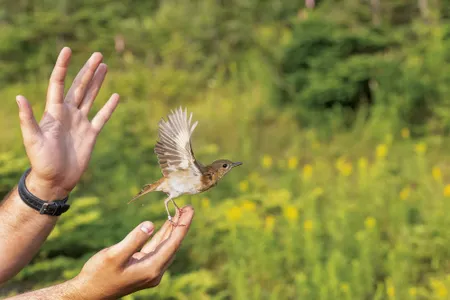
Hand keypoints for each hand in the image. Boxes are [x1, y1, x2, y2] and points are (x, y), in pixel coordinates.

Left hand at [16, 47, 119, 199]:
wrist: (56, 180)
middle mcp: (68, 114)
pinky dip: (109, 107)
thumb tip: (19, 97)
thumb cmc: (41, 161)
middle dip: (88, 70)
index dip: (63, 67)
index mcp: (54, 112)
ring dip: (98, 82)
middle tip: (98, 55)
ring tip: (105, 67)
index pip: (58, 84)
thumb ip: (28, 118)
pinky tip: (115, 96)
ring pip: (91, 97)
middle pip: (79, 86)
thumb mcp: (32, 139)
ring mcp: (80, 123)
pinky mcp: (91, 134)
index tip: (67, 51)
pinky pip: (102, 117)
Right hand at [69, 206, 194, 298]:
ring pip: (166, 246)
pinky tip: (166, 225)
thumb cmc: (99, 274)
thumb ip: (134, 239)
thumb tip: (150, 224)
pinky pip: (158, 249)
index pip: (173, 243)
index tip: (190, 209)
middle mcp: (155, 271)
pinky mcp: (144, 268)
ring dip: (173, 229)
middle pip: (174, 244)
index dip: (183, 224)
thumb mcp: (114, 255)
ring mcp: (150, 271)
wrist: (88, 293)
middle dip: (181, 225)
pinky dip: (162, 236)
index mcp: (151, 268)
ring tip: (180, 212)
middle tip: (188, 207)